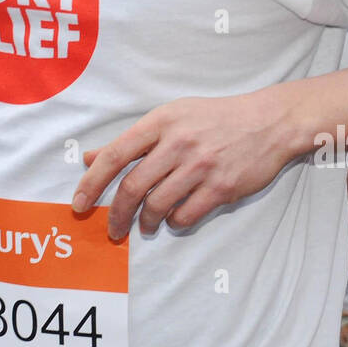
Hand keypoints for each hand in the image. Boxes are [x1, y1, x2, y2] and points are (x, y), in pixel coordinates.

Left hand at [72, 91, 298, 239]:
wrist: (267, 122)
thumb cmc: (214, 118)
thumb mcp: (170, 117)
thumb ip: (131, 140)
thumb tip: (91, 158)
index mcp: (161, 122)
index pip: (115, 155)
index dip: (92, 183)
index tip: (79, 204)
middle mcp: (178, 143)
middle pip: (133, 187)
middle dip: (117, 214)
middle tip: (113, 229)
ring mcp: (200, 166)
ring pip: (157, 206)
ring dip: (145, 222)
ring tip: (145, 225)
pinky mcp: (221, 187)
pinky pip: (186, 216)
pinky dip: (174, 223)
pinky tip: (174, 218)